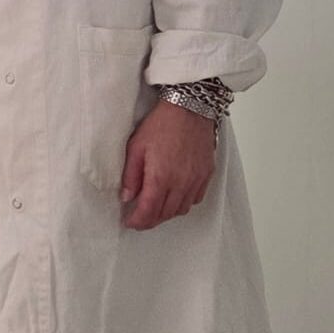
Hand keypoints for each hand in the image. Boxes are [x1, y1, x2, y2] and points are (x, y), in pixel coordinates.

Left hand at [120, 98, 217, 229]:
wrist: (189, 110)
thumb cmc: (161, 125)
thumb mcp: (136, 147)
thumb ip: (131, 176)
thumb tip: (126, 197)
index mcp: (161, 178)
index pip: (149, 211)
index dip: (138, 221)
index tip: (130, 223)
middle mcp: (181, 183)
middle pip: (166, 214)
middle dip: (151, 220)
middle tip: (139, 219)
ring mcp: (196, 180)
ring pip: (182, 209)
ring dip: (167, 214)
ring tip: (154, 209)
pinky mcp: (207, 174)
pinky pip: (195, 199)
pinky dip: (183, 204)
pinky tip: (173, 197)